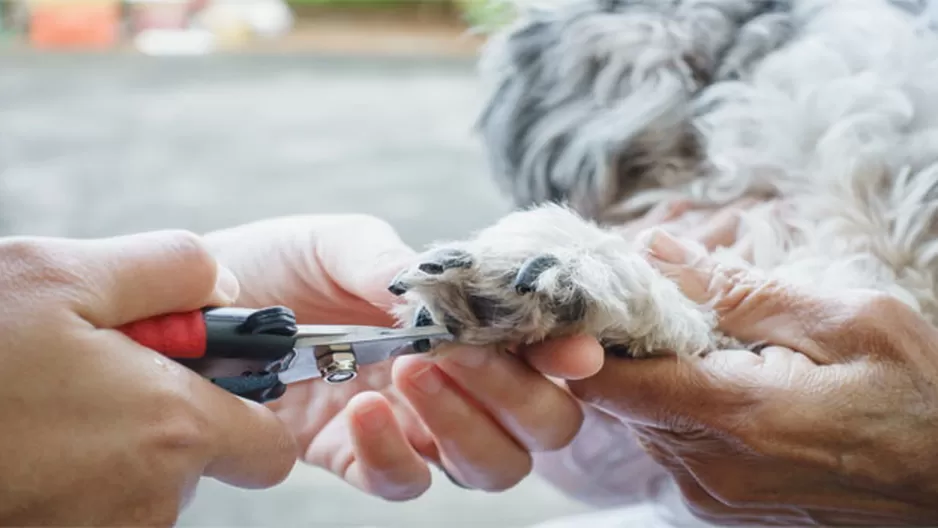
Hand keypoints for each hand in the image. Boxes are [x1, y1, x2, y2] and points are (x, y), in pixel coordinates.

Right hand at [0, 231, 295, 525]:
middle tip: (92, 377)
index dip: (250, 412)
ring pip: (140, 491)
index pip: (268, 449)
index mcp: (170, 429)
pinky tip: (23, 443)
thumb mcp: (62, 274)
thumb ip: (170, 268)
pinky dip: (70, 480)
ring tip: (41, 407)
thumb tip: (225, 285)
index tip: (211, 381)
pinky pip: (91, 511)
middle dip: (161, 421)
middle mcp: (147, 500)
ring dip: (109, 450)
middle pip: (196, 464)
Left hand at [203, 215, 601, 500]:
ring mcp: (412, 425)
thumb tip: (450, 302)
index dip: (570, 355)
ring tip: (408, 372)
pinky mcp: (356, 456)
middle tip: (459, 354)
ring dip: (464, 426)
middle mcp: (455, 381)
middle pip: (541, 425)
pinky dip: (392, 454)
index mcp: (465, 324)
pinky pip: (402, 481)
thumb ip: (396, 266)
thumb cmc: (278, 262)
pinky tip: (359, 413)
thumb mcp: (339, 243)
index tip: (569, 351)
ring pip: (492, 466)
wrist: (195, 302)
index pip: (544, 351)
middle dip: (519, 395)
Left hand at [568, 229, 937, 524]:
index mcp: (735, 417)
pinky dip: (680, 407)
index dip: (585, 336)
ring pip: (641, 421)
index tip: (595, 296)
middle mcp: (708, 468)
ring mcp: (714, 495)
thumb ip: (738, 289)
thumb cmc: (921, 398)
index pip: (608, 380)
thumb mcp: (847, 320)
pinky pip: (672, 446)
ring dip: (656, 375)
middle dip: (626, 345)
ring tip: (706, 338)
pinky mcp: (724, 504)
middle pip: (619, 398)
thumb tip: (655, 252)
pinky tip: (727, 379)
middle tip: (660, 299)